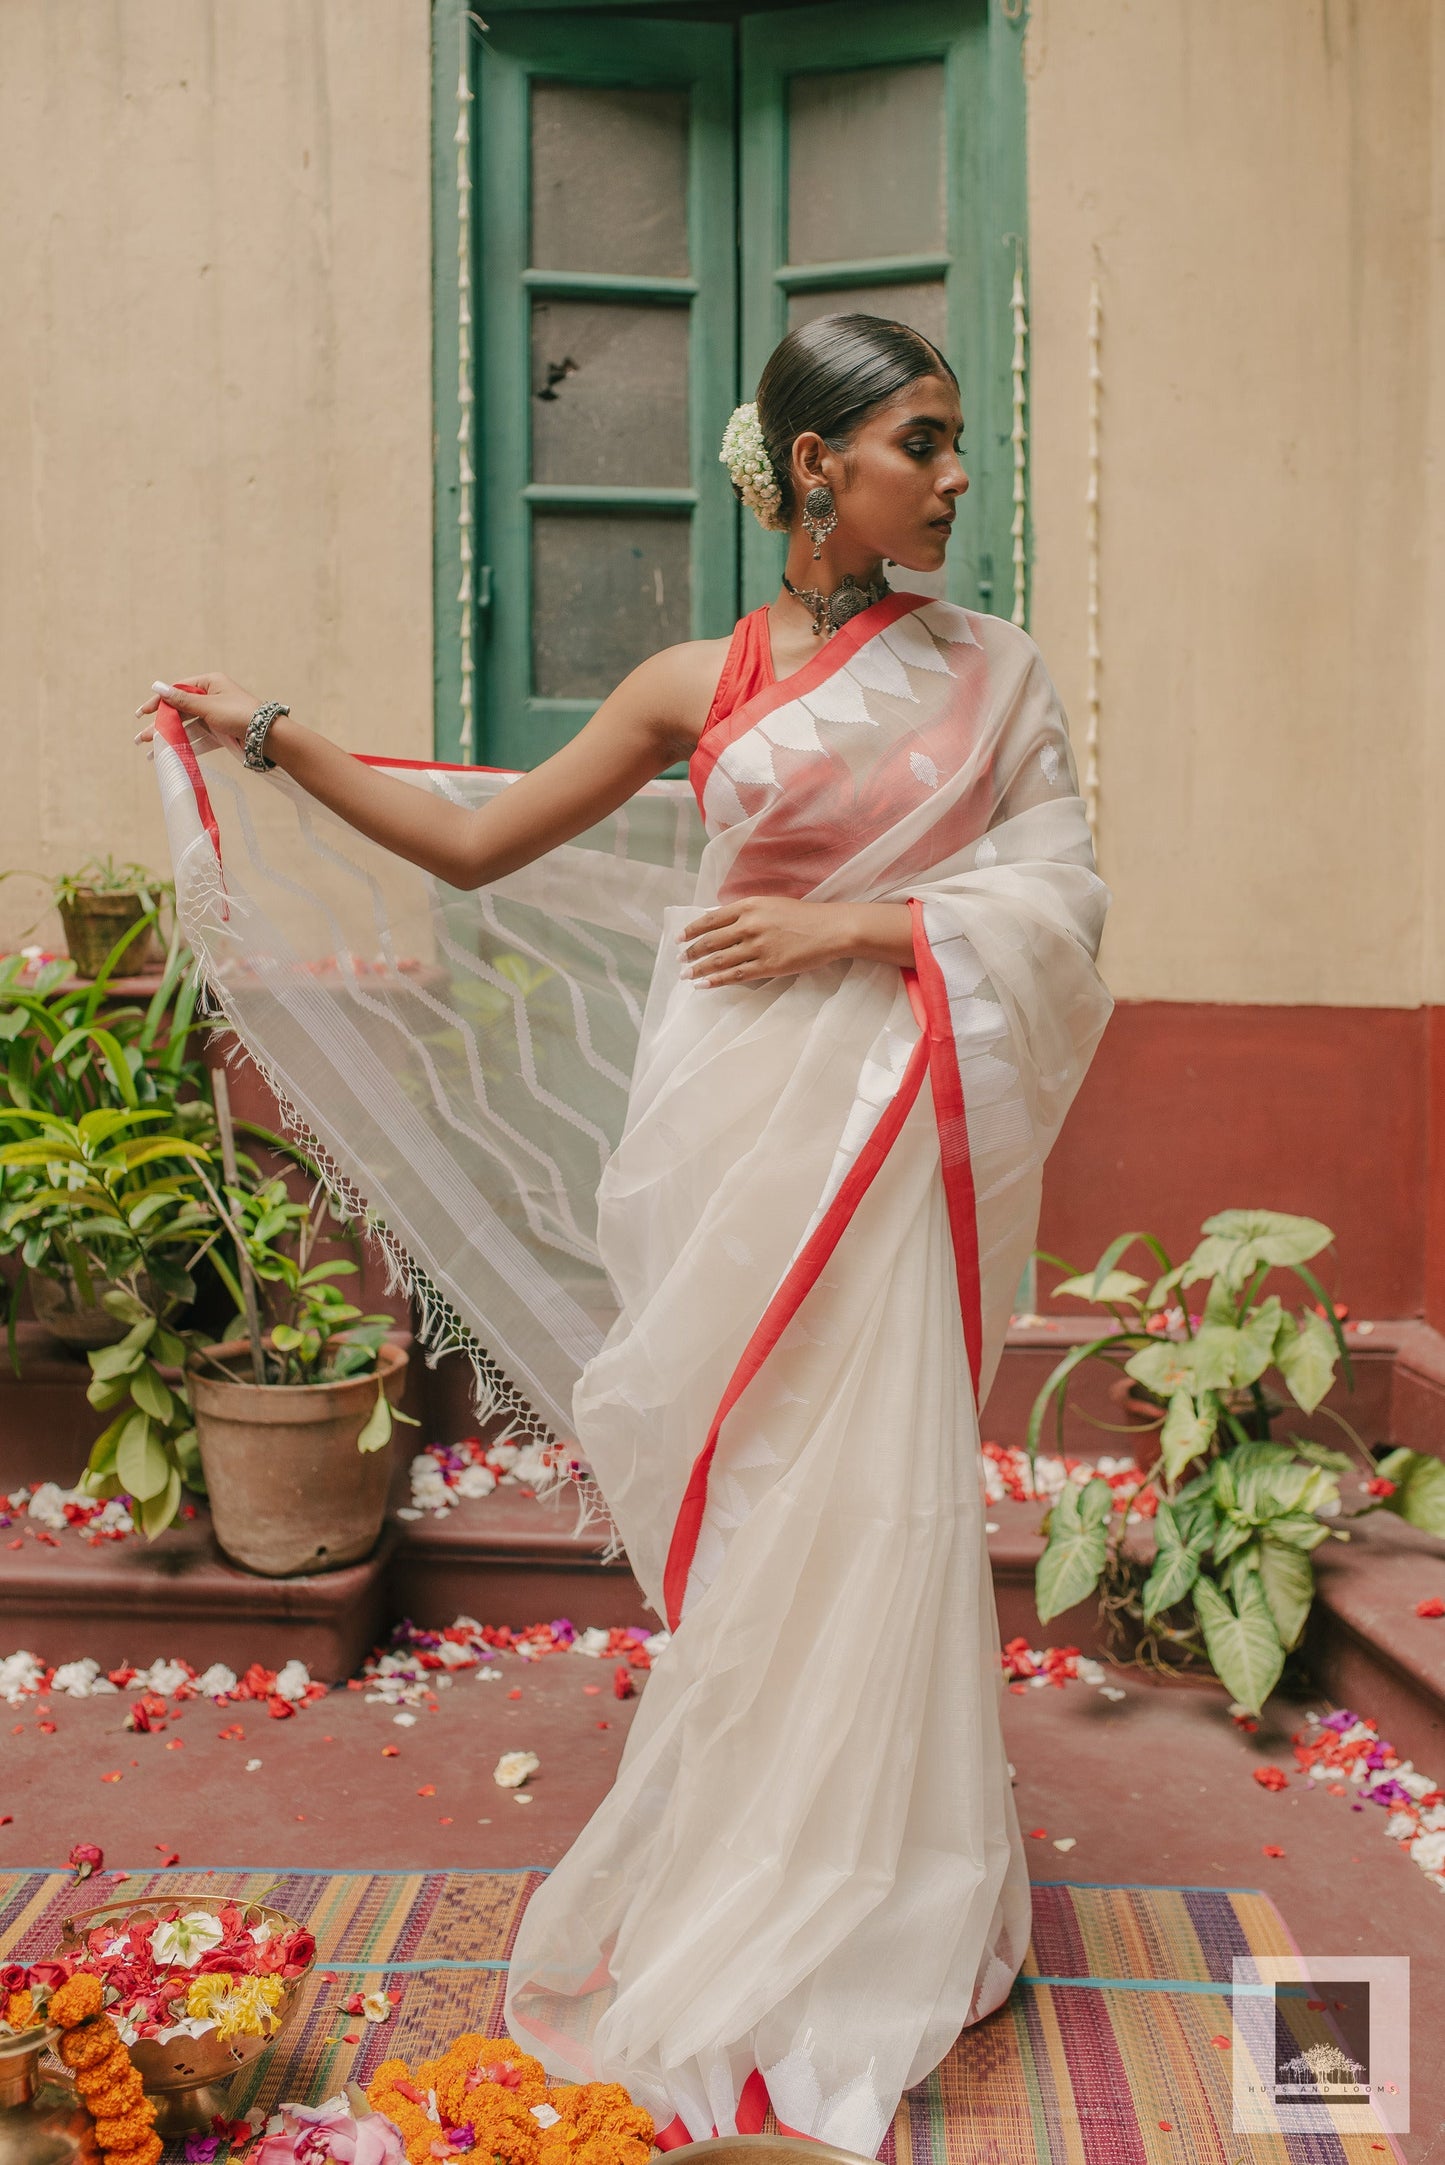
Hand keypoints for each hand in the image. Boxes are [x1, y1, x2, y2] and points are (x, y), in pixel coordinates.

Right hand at [134, 672, 259, 753]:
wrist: (268, 737)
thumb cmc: (239, 715)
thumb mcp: (208, 706)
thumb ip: (181, 701)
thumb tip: (158, 688)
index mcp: (209, 683)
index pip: (177, 690)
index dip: (159, 702)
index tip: (142, 713)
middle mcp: (212, 698)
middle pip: (180, 711)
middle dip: (161, 725)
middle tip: (141, 738)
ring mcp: (216, 718)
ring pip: (188, 727)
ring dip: (170, 738)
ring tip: (152, 750)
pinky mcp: (221, 734)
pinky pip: (200, 739)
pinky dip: (186, 746)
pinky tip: (172, 755)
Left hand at [677, 896, 850, 986]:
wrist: (830, 929)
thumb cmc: (802, 916)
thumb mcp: (770, 904)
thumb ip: (746, 912)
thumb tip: (719, 923)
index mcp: (749, 906)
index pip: (710, 919)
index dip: (691, 930)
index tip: (679, 938)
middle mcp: (749, 925)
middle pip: (710, 941)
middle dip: (691, 952)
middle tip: (679, 959)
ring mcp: (758, 947)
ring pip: (719, 960)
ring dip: (699, 968)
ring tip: (686, 975)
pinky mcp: (768, 966)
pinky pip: (735, 975)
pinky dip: (716, 981)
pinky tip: (703, 984)